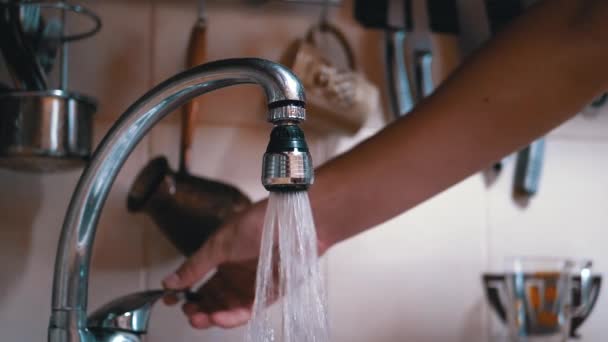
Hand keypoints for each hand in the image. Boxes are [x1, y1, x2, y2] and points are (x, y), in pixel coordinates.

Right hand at [162, 200, 266, 328]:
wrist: (290, 221)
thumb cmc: (257, 223)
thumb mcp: (219, 244)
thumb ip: (195, 266)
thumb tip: (169, 282)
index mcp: (224, 261)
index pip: (201, 284)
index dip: (186, 294)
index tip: (170, 300)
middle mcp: (238, 276)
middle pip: (214, 300)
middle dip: (198, 310)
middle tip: (187, 313)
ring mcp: (253, 285)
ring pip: (229, 309)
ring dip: (213, 317)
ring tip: (199, 319)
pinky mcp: (270, 293)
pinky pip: (249, 310)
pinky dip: (233, 317)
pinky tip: (218, 318)